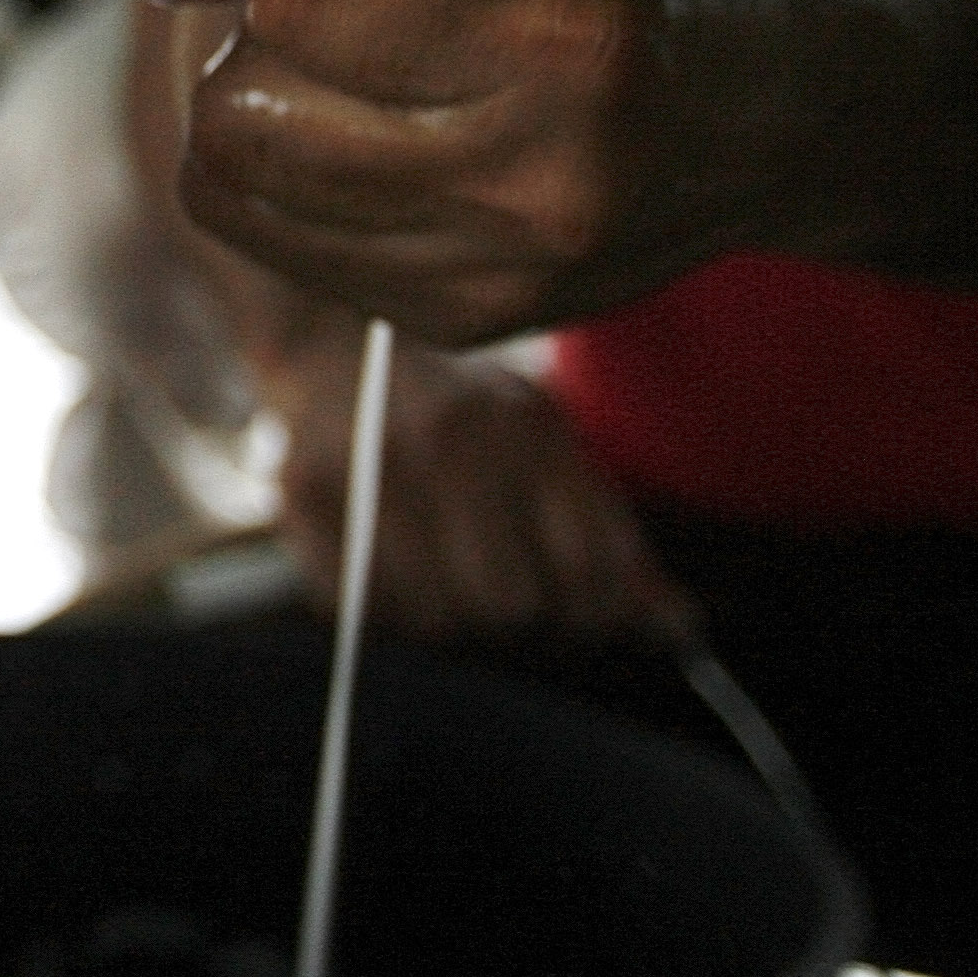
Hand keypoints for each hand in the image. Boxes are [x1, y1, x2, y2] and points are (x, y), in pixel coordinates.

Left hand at [119, 0, 852, 347]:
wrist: (798, 104)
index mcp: (568, 30)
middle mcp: (535, 176)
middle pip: (237, 106)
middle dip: (257, 41)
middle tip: (345, 7)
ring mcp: (498, 273)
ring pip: (229, 186)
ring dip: (257, 111)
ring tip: (357, 67)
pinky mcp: (461, 325)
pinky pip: (272, 244)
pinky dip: (290, 179)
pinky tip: (379, 132)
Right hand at [265, 338, 694, 644]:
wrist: (337, 348)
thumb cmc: (462, 413)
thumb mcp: (548, 449)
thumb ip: (611, 537)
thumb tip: (676, 628)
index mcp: (525, 427)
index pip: (588, 572)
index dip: (594, 615)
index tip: (580, 611)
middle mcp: (448, 444)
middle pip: (509, 605)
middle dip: (520, 622)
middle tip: (510, 604)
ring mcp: (369, 470)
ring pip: (434, 620)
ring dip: (451, 624)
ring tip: (450, 589)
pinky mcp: (301, 496)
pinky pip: (359, 609)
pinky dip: (384, 614)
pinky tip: (395, 579)